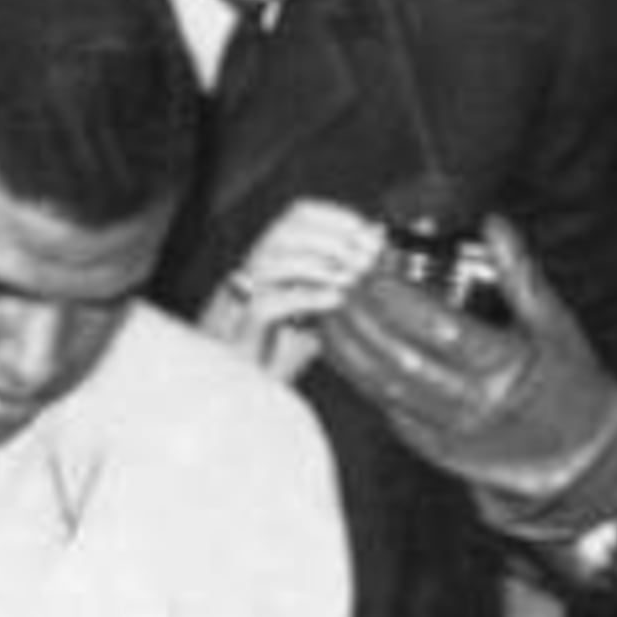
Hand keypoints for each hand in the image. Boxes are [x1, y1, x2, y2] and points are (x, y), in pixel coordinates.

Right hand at [194, 196, 380, 381]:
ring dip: (318, 263)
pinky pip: (267, 304)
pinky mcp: (240, 334)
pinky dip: (306, 297)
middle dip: (332, 238)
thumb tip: (376, 253)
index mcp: (268, 263)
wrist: (241, 400)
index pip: (297, 216)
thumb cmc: (276, 356)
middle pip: (284, 231)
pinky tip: (335, 301)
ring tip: (351, 279)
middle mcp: (251, 275)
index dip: (335, 217)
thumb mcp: (316, 314)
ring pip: (271, 261)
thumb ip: (339, 285)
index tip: (368, 233)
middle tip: (365, 258)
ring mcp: (241, 303)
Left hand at [322, 219, 616, 533]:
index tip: (373, 269)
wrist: (580, 456)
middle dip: (362, 319)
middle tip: (338, 283)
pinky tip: (341, 350)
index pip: (441, 329)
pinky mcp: (435, 448)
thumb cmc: (569, 382)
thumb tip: (494, 224)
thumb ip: (521, 274)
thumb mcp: (556, 325)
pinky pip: (388, 410)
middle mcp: (475, 403)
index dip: (400, 299)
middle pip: (402, 358)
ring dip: (349, 349)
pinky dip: (360, 379)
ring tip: (328, 311)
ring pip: (385, 388)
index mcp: (507, 368)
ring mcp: (451, 431)